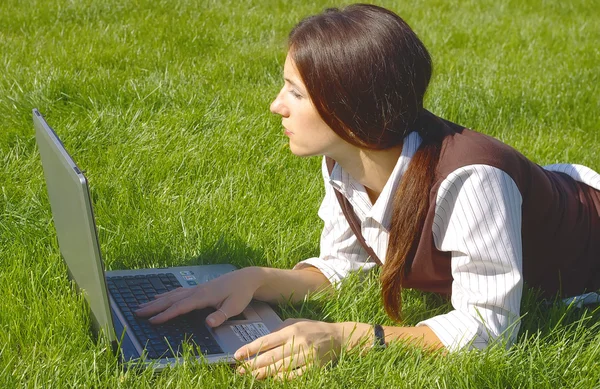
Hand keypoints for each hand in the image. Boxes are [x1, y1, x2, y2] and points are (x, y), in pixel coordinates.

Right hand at [135, 267, 264, 326]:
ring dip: (156, 301)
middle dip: (154, 307)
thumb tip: (209, 323)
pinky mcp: (198, 288)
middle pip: (171, 299)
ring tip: (142, 306)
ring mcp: (196, 288)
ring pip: (172, 295)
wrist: (246, 278)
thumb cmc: (241, 293)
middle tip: (137, 313)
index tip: (152, 321)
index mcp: (203, 296)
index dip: (166, 314)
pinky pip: (178, 292)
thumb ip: (221, 315)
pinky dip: (166, 295)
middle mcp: (197, 291)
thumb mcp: (235, 306)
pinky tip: (159, 297)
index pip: (181, 307)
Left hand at [234, 319, 368, 379]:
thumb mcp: (295, 323)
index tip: (237, 355)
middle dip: (253, 364)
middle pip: (271, 356)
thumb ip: (279, 330)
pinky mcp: (314, 366)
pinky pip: (296, 375)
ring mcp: (307, 355)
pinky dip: (283, 379)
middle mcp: (298, 342)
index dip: (250, 349)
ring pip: (281, 367)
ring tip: (252, 376)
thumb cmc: (313, 329)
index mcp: (291, 330)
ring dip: (264, 373)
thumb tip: (261, 342)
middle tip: (239, 370)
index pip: (266, 341)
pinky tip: (273, 379)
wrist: (338, 337)